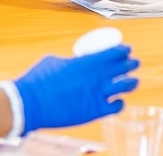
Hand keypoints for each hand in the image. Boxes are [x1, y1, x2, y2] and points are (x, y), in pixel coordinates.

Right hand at [15, 45, 138, 133]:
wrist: (29, 104)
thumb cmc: (38, 80)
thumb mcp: (55, 61)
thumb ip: (70, 61)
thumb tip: (74, 61)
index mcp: (88, 62)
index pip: (116, 52)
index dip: (124, 50)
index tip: (126, 49)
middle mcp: (97, 77)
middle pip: (124, 67)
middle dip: (131, 63)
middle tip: (132, 63)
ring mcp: (97, 95)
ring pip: (126, 86)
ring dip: (132, 82)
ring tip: (133, 80)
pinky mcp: (94, 112)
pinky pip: (116, 107)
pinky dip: (120, 103)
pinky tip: (119, 101)